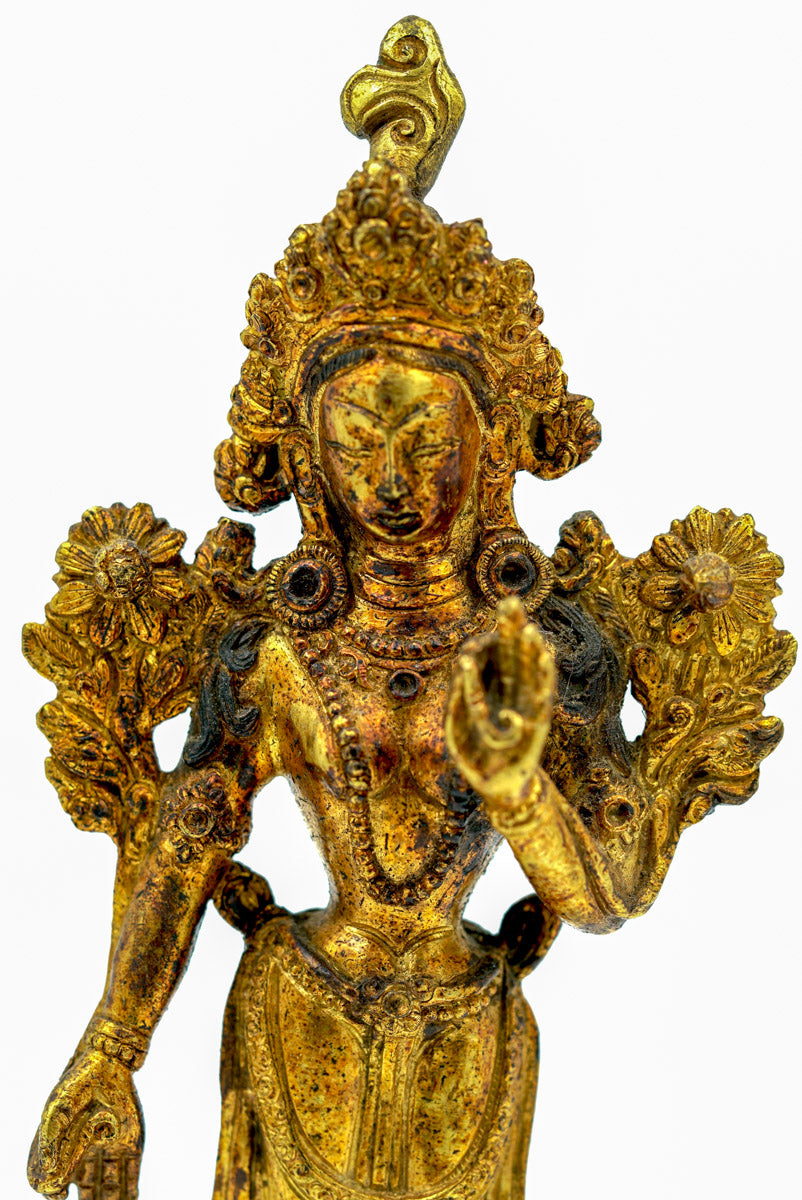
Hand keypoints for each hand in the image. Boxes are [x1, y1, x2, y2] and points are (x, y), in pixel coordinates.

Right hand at [27, 1050, 142, 1197]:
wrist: (107, 1062)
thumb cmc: (77, 1084)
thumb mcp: (56, 1110)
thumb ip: (48, 1139)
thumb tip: (47, 1169)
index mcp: (66, 1146)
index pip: (58, 1178)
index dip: (54, 1189)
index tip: (58, 1193)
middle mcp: (88, 1151)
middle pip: (85, 1186)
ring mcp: (110, 1147)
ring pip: (108, 1183)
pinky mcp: (130, 1141)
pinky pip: (130, 1172)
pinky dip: (130, 1191)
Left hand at [446, 596, 555, 808]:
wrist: (494, 788)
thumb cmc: (474, 754)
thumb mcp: (456, 724)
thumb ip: (459, 693)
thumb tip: (465, 659)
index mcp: (497, 690)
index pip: (501, 655)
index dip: (503, 631)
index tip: (505, 607)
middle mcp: (515, 696)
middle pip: (516, 658)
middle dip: (515, 631)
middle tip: (514, 602)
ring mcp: (527, 712)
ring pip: (531, 678)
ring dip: (531, 655)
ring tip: (530, 632)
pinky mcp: (535, 732)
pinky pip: (539, 705)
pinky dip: (542, 684)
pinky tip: (544, 663)